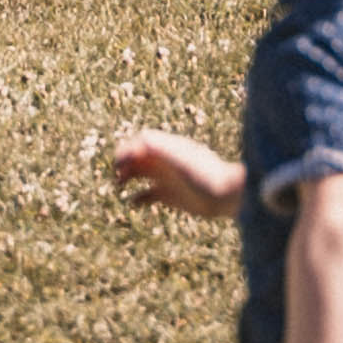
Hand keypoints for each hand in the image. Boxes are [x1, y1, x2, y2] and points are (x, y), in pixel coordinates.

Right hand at [111, 129, 240, 220]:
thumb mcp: (183, 158)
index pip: (141, 142)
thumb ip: (163, 148)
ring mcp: (167, 178)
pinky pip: (147, 195)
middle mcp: (165, 161)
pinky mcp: (169, 196)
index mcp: (168, 148)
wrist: (226, 195)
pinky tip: (133, 203)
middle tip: (117, 175)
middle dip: (124, 163)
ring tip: (119, 184)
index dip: (128, 150)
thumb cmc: (206, 175)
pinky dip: (137, 199)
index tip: (121, 163)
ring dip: (126, 177)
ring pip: (139, 174)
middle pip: (136, 157)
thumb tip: (142, 139)